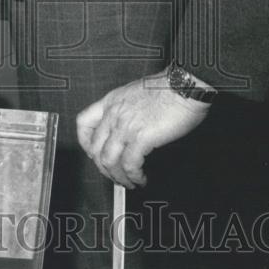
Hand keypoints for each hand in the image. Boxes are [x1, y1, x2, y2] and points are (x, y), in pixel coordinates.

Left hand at [76, 71, 210, 187]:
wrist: (184, 85)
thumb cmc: (168, 88)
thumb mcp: (136, 93)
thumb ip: (126, 109)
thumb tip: (127, 128)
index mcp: (111, 101)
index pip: (83, 123)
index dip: (85, 143)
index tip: (94, 153)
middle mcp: (114, 114)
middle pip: (95, 149)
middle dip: (103, 168)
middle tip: (114, 176)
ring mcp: (125, 126)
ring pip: (108, 161)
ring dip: (117, 177)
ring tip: (129, 183)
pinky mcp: (141, 137)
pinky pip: (130, 164)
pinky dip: (134, 176)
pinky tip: (141, 178)